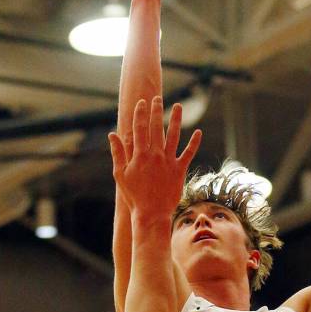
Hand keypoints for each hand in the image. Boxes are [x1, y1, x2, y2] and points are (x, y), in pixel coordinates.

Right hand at [109, 98, 200, 218]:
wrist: (152, 213)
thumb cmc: (133, 195)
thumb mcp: (120, 174)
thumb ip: (117, 153)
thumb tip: (112, 134)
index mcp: (140, 155)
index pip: (139, 128)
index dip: (140, 114)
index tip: (141, 103)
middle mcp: (155, 155)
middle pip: (156, 127)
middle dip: (156, 111)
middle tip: (158, 98)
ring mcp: (169, 161)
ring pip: (174, 135)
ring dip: (176, 119)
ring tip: (178, 106)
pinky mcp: (180, 170)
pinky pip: (189, 153)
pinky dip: (194, 142)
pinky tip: (198, 131)